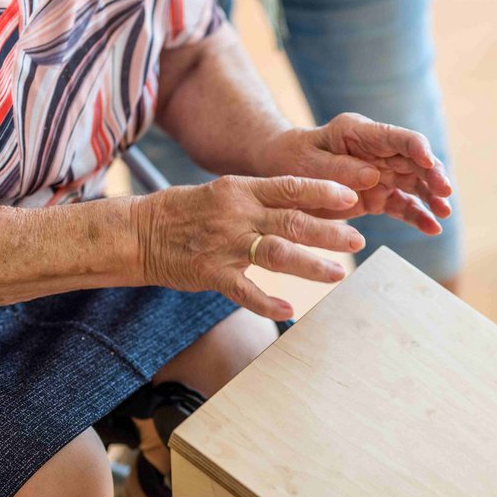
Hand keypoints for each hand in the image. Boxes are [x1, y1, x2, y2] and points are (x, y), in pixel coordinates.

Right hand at [134, 175, 364, 320]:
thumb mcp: (224, 193)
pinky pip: (245, 290)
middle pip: (292, 221)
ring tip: (338, 274)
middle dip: (330, 232)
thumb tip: (304, 204)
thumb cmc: (185, 212)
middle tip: (358, 241)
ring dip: (311, 265)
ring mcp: (225, 244)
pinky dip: (268, 303)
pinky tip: (290, 310)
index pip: (290, 186)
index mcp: (242, 189)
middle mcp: (238, 214)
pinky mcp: (211, 273)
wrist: (139, 232)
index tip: (353, 197)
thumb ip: (261, 200)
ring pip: (277, 253)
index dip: (323, 192)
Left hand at [265, 113, 453, 234]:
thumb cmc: (293, 160)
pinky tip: (433, 228)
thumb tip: (373, 176)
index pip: (397, 137)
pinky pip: (403, 206)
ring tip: (444, 214)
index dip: (417, 148)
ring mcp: (382, 174)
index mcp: (361, 132)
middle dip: (433, 175)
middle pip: (415, 160)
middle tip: (445, 193)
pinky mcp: (379, 196)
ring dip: (432, 197)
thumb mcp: (309, 162)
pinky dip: (418, 216)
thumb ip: (339, 168)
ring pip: (415, 184)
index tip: (429, 162)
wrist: (283, 172)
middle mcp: (378, 151)